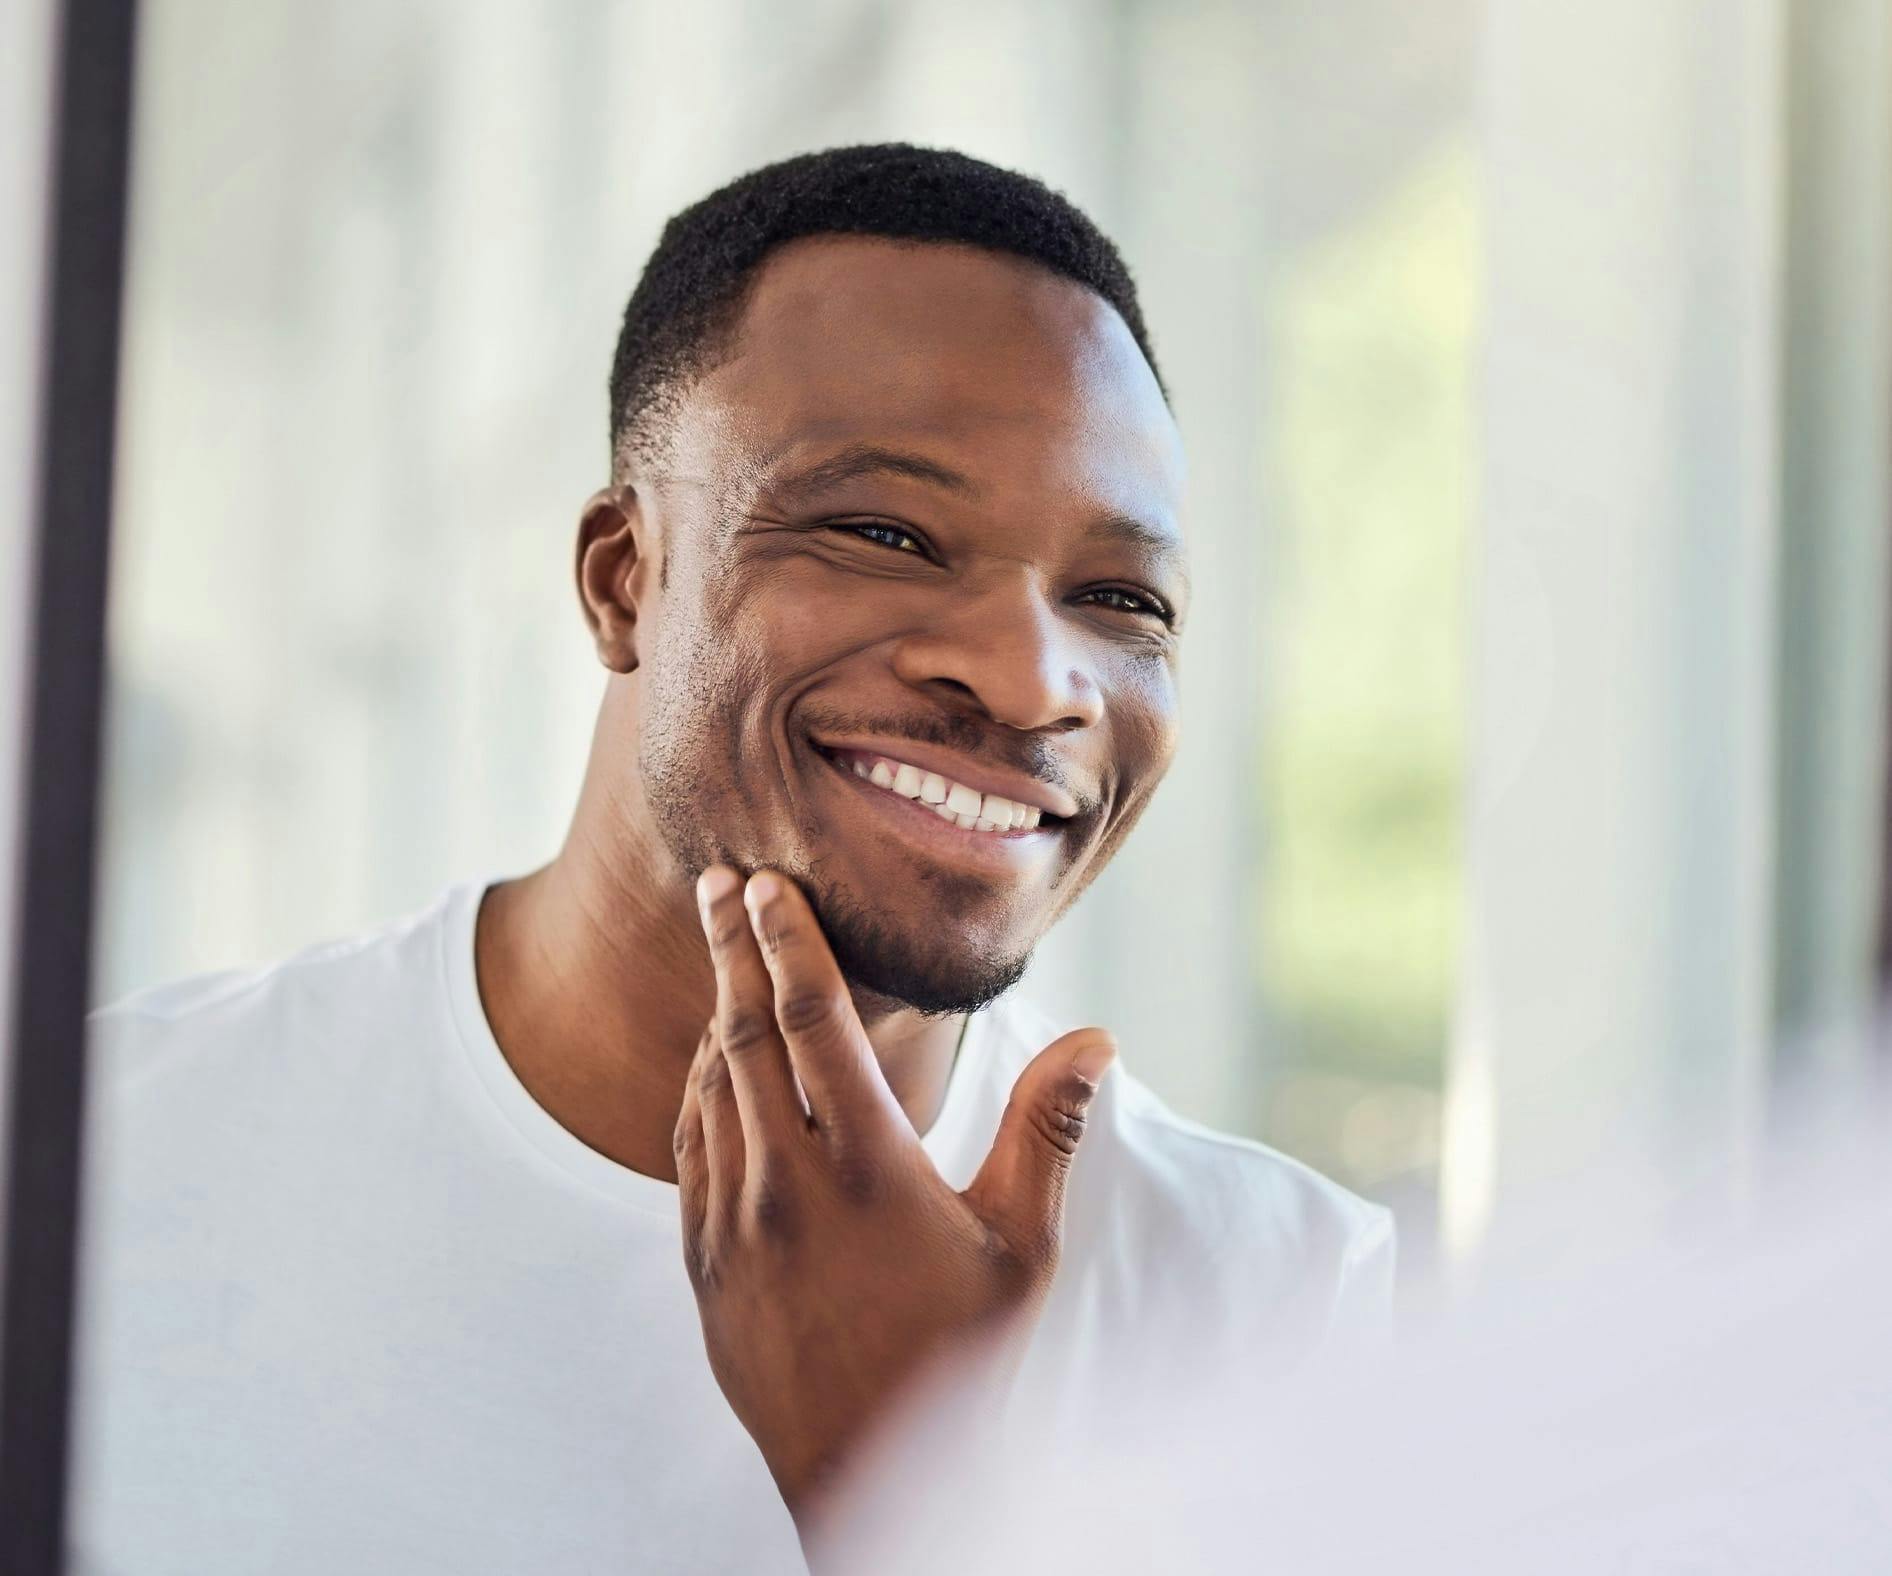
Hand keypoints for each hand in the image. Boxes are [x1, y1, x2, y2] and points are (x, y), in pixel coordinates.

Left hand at [674, 864, 1114, 1531]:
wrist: (866, 1478)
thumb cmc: (961, 1364)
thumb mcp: (1021, 1251)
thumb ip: (1047, 1134)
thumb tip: (1097, 1038)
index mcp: (866, 1169)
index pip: (811, 1023)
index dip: (786, 941)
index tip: (766, 883)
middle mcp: (783, 1185)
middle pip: (744, 1033)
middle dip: (731, 947)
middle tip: (719, 880)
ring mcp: (730, 1225)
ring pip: (709, 1086)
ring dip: (715, 1010)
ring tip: (723, 954)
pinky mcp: (702, 1263)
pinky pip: (688, 1149)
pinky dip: (698, 1087)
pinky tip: (713, 1064)